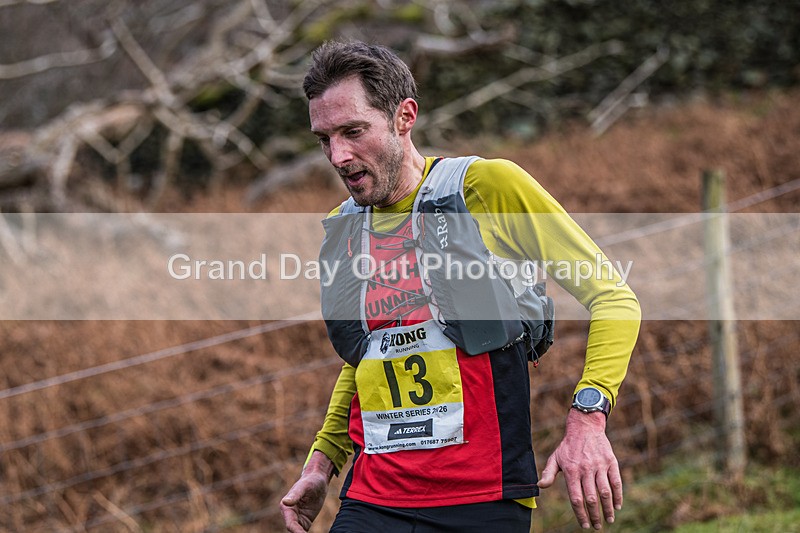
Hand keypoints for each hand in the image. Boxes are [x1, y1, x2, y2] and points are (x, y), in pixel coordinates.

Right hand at [280, 451, 333, 531]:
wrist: (318, 480)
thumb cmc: (310, 481)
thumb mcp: (304, 486)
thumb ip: (295, 495)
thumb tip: (285, 502)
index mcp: (286, 507)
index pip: (290, 524)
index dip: (296, 531)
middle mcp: (290, 514)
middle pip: (294, 530)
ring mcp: (298, 519)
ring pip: (298, 532)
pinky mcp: (305, 521)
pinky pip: (304, 531)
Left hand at [537, 409, 621, 529]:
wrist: (585, 427)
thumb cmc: (568, 446)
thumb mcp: (555, 458)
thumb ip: (548, 473)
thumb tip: (540, 486)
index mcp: (571, 471)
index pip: (576, 498)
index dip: (581, 514)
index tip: (584, 525)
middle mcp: (586, 469)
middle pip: (591, 498)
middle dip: (595, 515)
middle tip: (597, 526)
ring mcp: (599, 465)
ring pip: (605, 492)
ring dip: (608, 509)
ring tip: (609, 519)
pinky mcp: (611, 461)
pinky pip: (616, 481)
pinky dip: (618, 495)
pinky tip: (617, 506)